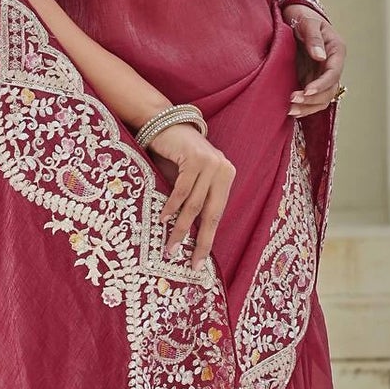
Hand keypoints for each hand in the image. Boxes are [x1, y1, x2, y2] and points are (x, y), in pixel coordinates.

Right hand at [149, 122, 235, 264]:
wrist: (165, 124)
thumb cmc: (175, 157)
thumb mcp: (189, 181)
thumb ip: (193, 202)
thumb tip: (188, 238)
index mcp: (227, 177)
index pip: (218, 214)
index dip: (208, 240)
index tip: (199, 263)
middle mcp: (224, 170)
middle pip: (212, 213)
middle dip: (201, 241)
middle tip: (191, 264)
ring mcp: (212, 163)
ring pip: (195, 204)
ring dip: (181, 228)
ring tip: (170, 246)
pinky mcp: (196, 159)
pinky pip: (183, 190)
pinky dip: (172, 207)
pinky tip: (163, 219)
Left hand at [285, 3, 346, 117]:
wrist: (293, 17)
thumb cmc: (302, 16)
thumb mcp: (307, 22)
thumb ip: (314, 38)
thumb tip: (320, 56)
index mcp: (336, 50)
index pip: (333, 73)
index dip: (321, 85)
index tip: (306, 91)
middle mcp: (332, 65)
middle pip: (329, 90)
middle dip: (312, 99)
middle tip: (292, 101)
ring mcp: (321, 74)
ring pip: (322, 99)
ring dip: (308, 107)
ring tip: (290, 110)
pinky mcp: (310, 79)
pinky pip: (312, 99)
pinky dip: (304, 106)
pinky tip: (291, 110)